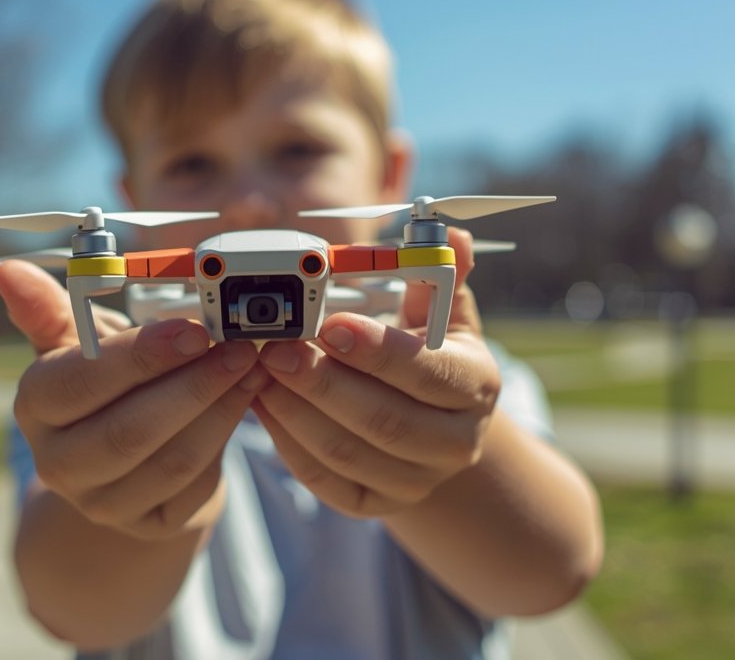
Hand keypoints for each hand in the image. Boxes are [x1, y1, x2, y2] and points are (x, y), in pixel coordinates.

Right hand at [0, 260, 267, 538]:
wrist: (128, 452)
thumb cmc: (105, 383)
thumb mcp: (77, 344)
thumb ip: (50, 309)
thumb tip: (8, 271)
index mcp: (37, 406)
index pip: (81, 382)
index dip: (140, 356)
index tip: (193, 329)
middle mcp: (59, 464)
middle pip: (128, 430)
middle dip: (192, 385)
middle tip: (237, 347)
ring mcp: (103, 503)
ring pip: (169, 459)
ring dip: (218, 408)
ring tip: (250, 366)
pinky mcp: (149, 523)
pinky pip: (193, 483)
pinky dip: (226, 436)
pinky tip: (246, 398)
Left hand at [252, 227, 500, 517]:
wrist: (435, 426)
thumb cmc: (429, 353)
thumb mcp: (441, 313)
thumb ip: (438, 273)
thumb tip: (448, 231)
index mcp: (476, 386)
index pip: (427, 372)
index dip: (376, 351)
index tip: (328, 325)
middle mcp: (456, 443)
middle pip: (383, 421)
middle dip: (321, 383)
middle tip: (274, 348)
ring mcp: (417, 481)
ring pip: (346, 453)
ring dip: (294, 411)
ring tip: (258, 372)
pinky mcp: (376, 504)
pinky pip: (325, 479)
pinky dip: (287, 443)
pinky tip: (261, 405)